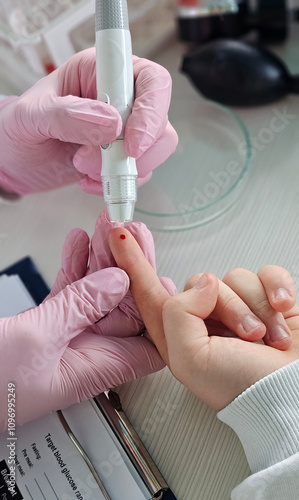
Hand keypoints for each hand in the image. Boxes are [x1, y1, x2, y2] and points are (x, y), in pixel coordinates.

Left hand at [0, 49, 177, 194]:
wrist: (16, 162)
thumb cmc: (19, 128)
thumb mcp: (32, 116)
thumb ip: (68, 116)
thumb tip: (111, 124)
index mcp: (102, 71)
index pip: (150, 80)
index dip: (150, 111)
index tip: (130, 143)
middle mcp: (121, 99)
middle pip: (160, 121)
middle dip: (134, 151)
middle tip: (99, 163)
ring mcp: (125, 130)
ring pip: (155, 151)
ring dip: (124, 171)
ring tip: (85, 170)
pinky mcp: (123, 158)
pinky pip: (139, 173)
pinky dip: (118, 184)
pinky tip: (88, 180)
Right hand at [0, 212, 174, 430]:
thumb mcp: (40, 338)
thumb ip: (80, 307)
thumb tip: (118, 281)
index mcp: (98, 367)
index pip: (149, 343)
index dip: (160, 311)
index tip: (160, 275)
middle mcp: (89, 352)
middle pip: (124, 307)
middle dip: (130, 267)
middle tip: (132, 234)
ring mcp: (69, 336)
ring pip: (96, 293)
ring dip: (101, 259)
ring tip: (107, 228)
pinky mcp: (46, 325)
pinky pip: (69, 292)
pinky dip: (73, 266)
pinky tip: (78, 242)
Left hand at [108, 226, 298, 410]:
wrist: (293, 395)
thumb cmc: (244, 388)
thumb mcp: (192, 360)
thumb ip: (179, 315)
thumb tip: (203, 284)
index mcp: (179, 335)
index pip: (150, 292)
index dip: (133, 263)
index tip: (119, 235)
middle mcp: (206, 319)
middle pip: (202, 282)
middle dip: (228, 306)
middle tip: (247, 337)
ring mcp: (238, 309)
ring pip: (236, 277)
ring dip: (256, 307)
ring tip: (266, 338)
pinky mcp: (267, 300)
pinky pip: (267, 273)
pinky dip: (278, 290)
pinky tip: (282, 311)